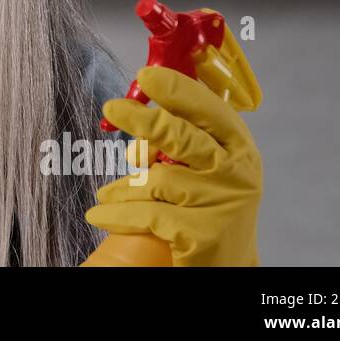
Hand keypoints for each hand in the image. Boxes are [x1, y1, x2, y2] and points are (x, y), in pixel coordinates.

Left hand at [85, 64, 262, 265]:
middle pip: (182, 138)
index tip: (147, 75)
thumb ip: (181, 140)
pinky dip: (117, 213)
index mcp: (239, 147)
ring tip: (107, 194)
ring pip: (157, 180)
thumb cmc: (208, 206)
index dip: (179, 91)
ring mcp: (223, 203)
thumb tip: (134, 116)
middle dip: (144, 121)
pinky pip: (147, 214)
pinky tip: (99, 214)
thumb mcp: (206, 168)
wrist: (226, 265)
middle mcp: (237, 172)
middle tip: (112, 107)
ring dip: (124, 186)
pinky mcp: (203, 234)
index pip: (211, 110)